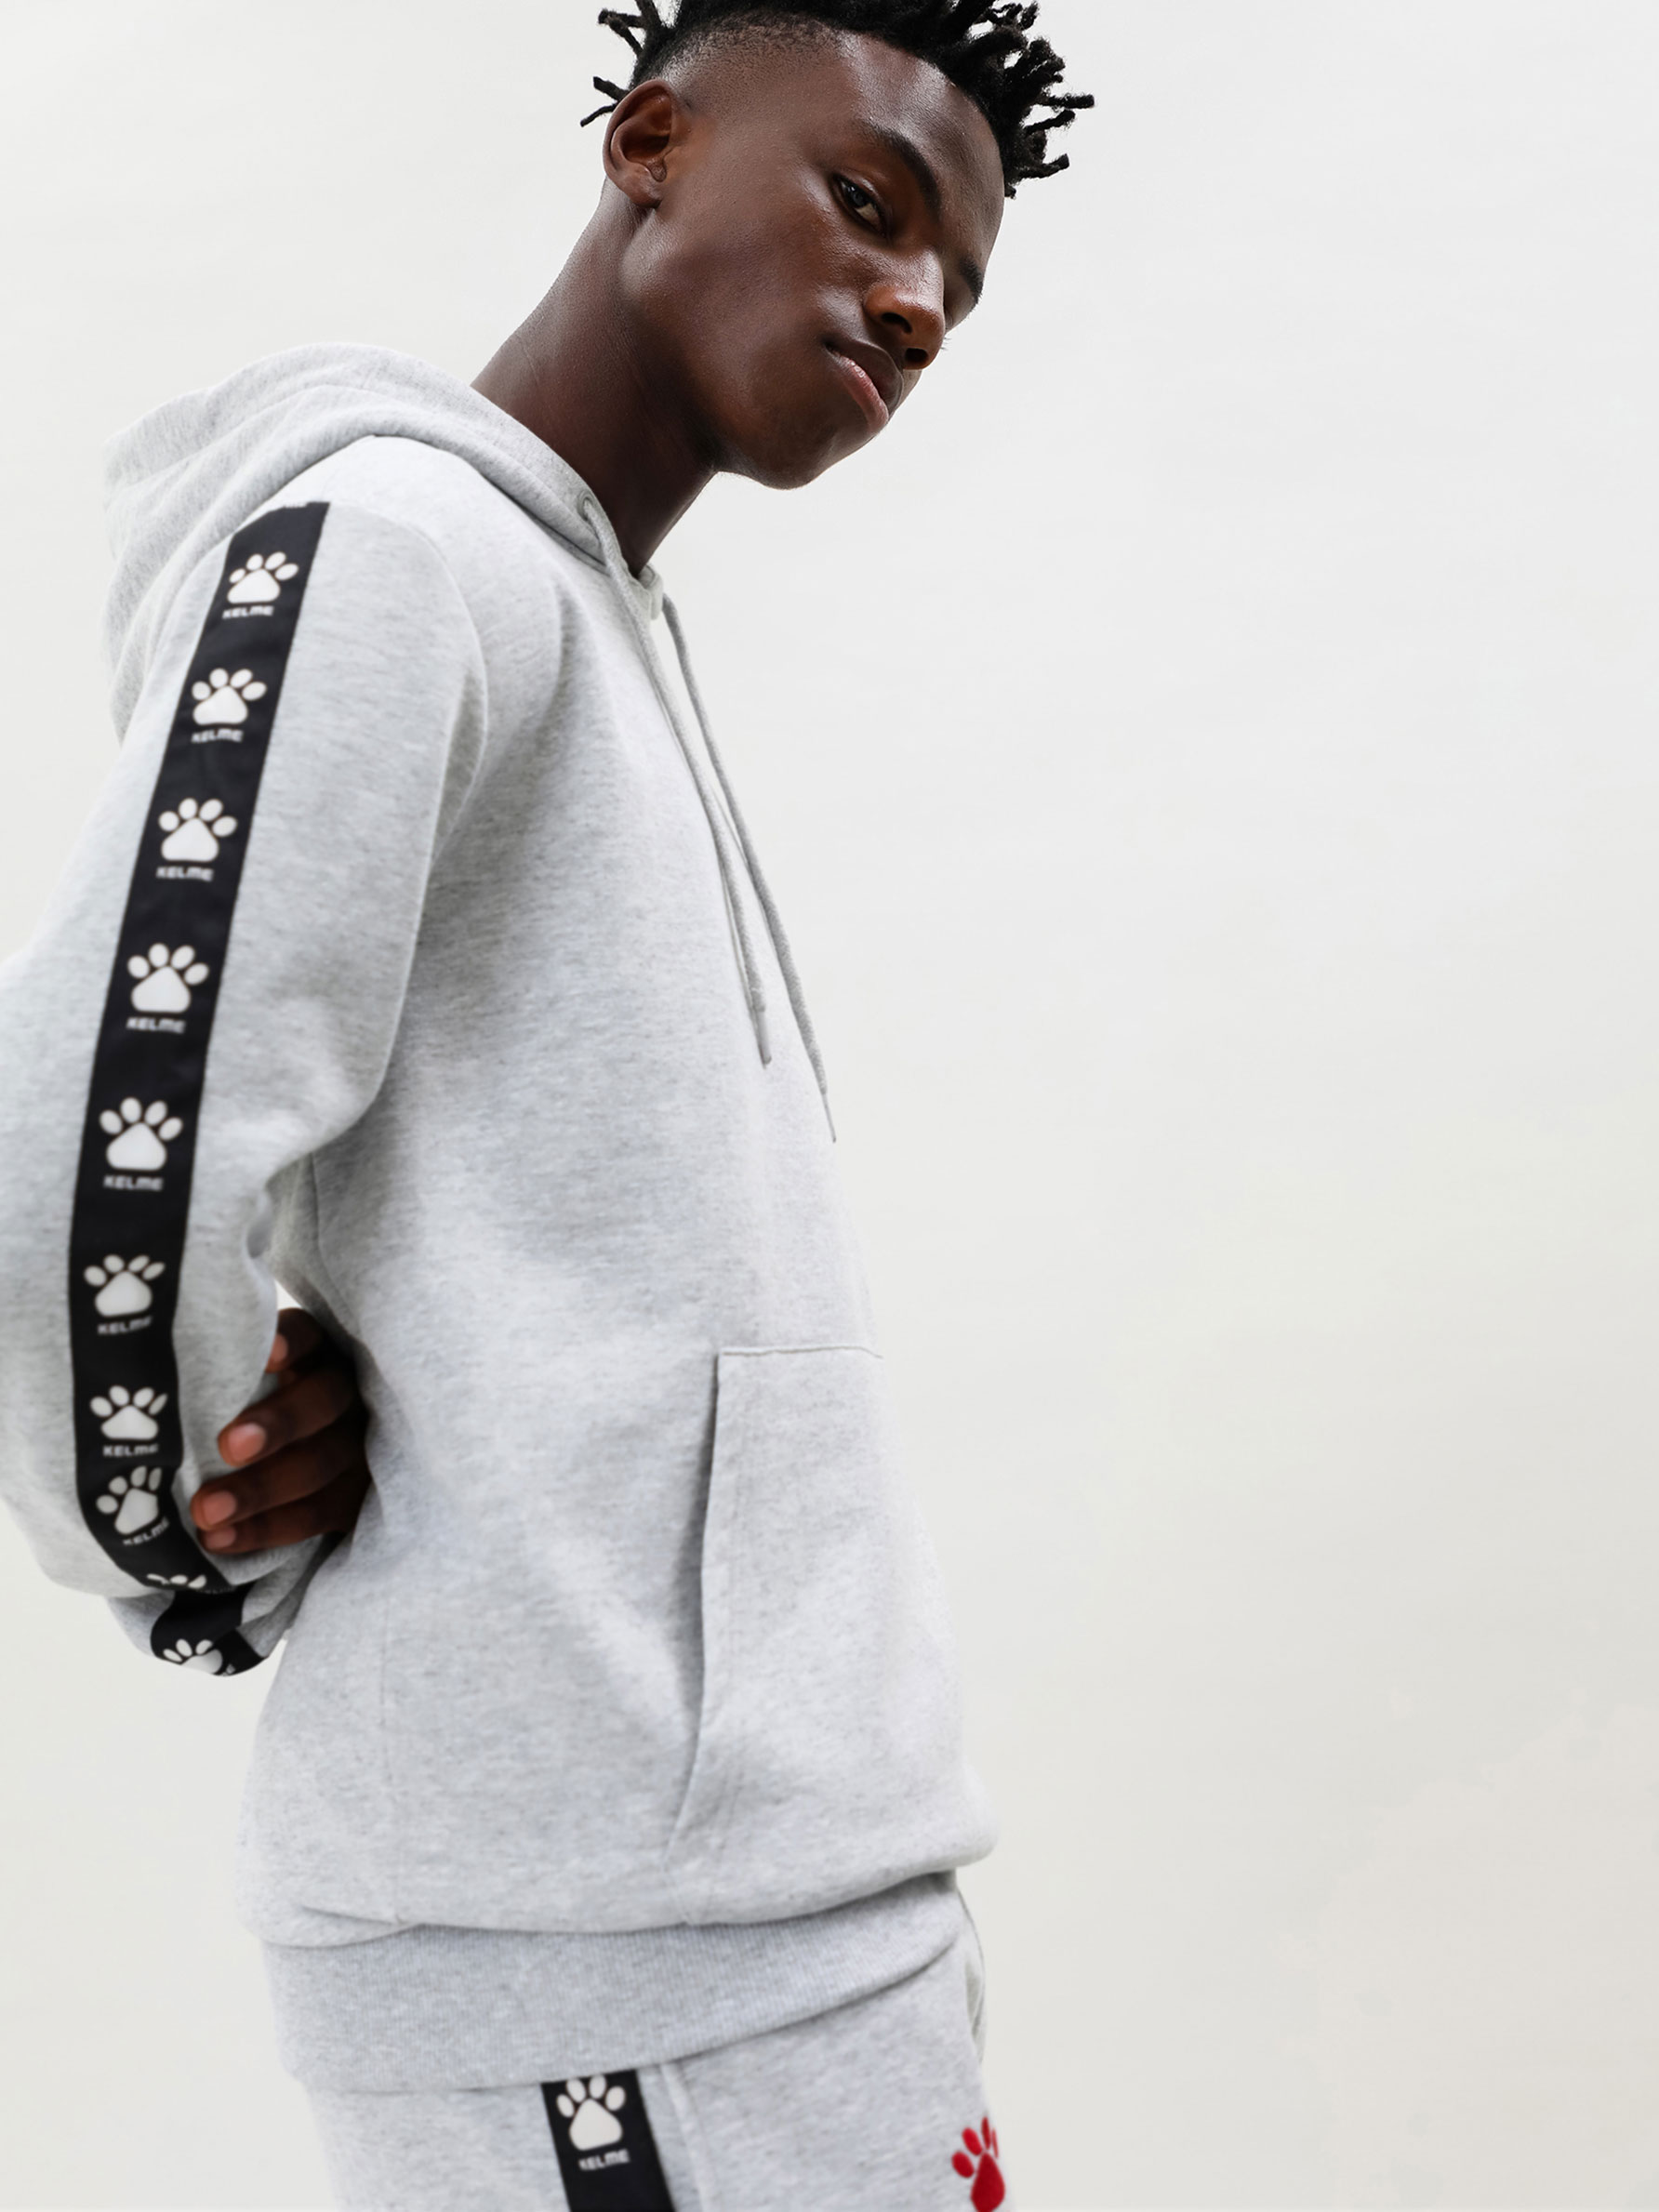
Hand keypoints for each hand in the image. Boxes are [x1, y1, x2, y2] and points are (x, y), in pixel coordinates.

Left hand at [189, 1309, 370, 1555]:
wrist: (286, 1469)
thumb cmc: (242, 1415)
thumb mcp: (237, 1386)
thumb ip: (215, 1375)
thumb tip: (139, 1377)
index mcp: (314, 1354)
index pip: (309, 1337)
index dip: (292, 1343)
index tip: (267, 1354)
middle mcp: (344, 1395)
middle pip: (324, 1400)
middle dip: (279, 1424)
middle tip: (228, 1446)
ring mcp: (356, 1447)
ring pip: (321, 1464)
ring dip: (262, 1489)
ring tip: (206, 1512)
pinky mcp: (354, 1496)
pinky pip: (315, 1515)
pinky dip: (264, 1530)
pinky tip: (218, 1539)